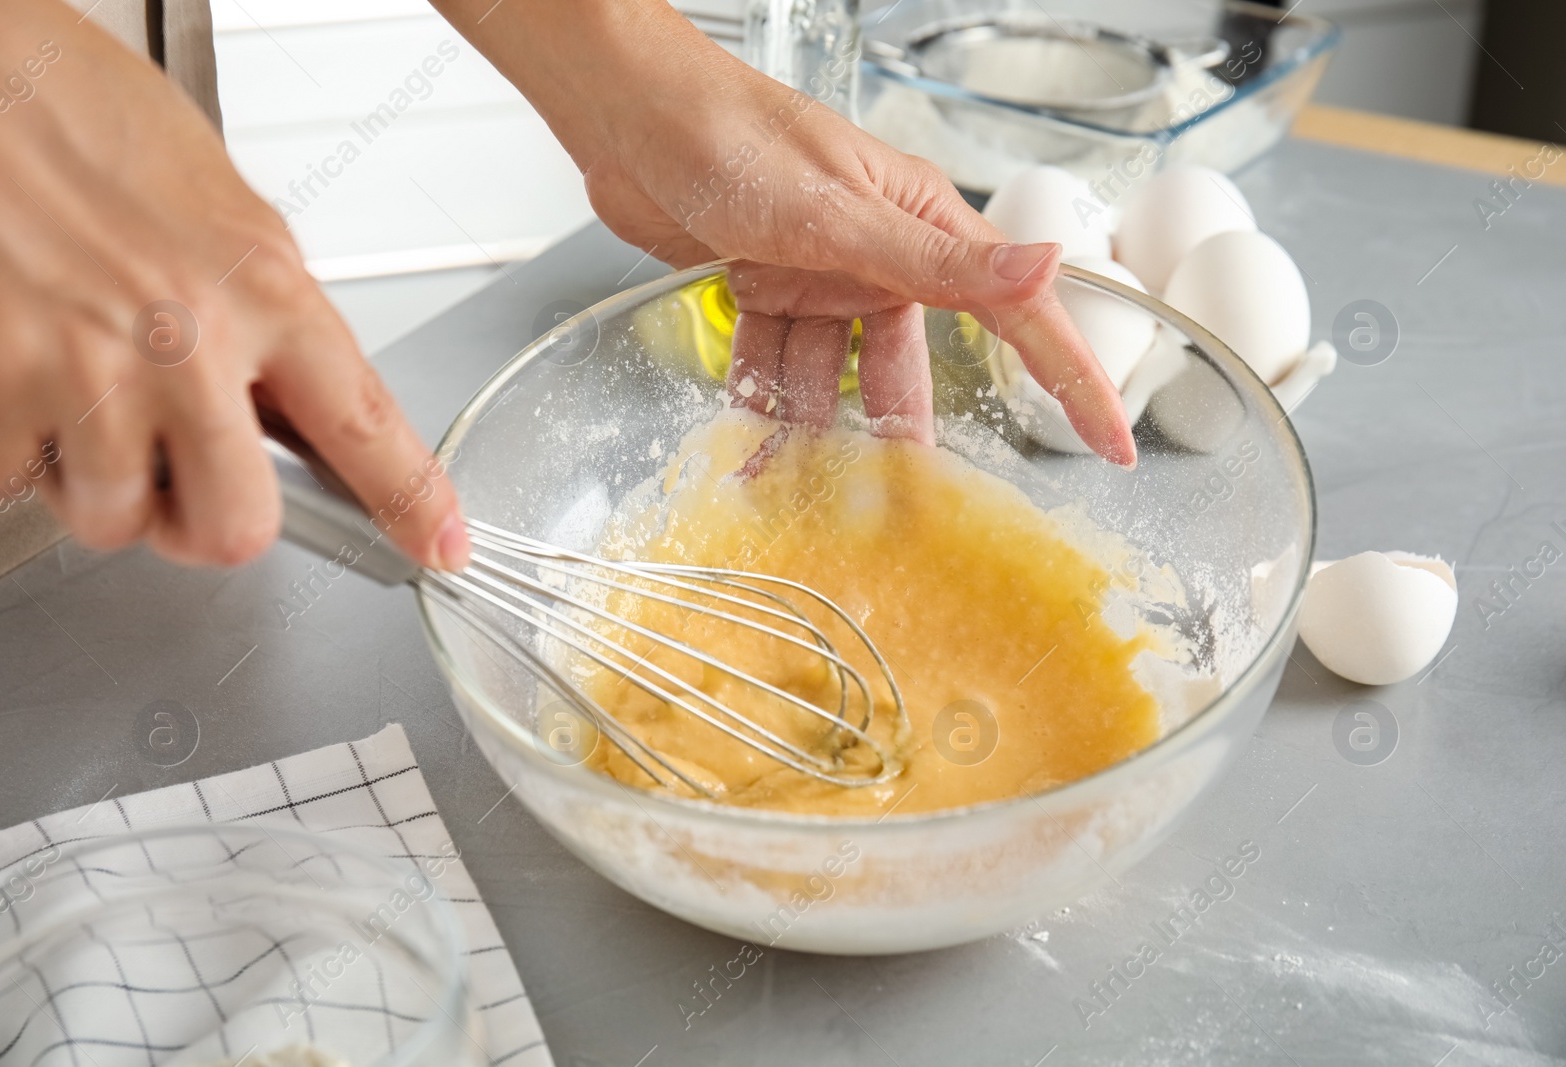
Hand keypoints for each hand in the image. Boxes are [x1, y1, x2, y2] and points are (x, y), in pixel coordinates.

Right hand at [0, 0, 468, 568]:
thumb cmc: (74, 114)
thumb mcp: (219, 207)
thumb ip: (265, 313)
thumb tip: (290, 398)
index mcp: (263, 292)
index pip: (367, 426)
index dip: (412, 500)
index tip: (438, 543)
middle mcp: (186, 346)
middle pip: (237, 531)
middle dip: (204, 519)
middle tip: (179, 469)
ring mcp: (85, 380)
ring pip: (114, 520)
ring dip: (96, 475)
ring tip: (74, 377)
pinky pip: (15, 483)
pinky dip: (12, 445)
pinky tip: (15, 363)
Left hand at [440, 0, 1134, 464]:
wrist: (628, 116)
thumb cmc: (733, 136)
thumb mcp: (837, 213)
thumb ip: (935, 260)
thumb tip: (1046, 269)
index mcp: (921, 225)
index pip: (1017, 311)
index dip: (1071, 377)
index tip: (1111, 443)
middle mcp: (877, 253)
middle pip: (908, 364)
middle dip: (894, 431)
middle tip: (894, 503)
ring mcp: (818, 273)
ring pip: (829, 374)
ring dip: (806, 422)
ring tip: (784, 476)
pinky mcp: (764, 286)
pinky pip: (773, 363)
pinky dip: (757, 399)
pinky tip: (741, 438)